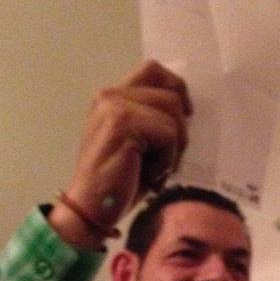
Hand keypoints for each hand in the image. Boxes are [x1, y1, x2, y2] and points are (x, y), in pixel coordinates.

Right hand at [51, 60, 191, 243]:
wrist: (91, 209)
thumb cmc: (118, 183)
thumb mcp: (139, 144)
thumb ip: (153, 120)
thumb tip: (188, 111)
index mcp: (113, 97)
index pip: (154, 70)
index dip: (177, 88)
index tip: (187, 115)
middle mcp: (110, 95)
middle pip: (171, 93)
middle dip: (180, 129)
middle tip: (168, 159)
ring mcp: (115, 106)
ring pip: (173, 113)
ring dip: (173, 148)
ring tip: (154, 169)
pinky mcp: (123, 122)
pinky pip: (168, 133)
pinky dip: (166, 160)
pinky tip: (148, 175)